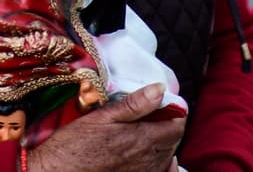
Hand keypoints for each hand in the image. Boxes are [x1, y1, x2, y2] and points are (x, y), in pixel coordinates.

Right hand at [28, 84, 185, 171]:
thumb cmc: (75, 144)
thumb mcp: (102, 116)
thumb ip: (134, 104)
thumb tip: (160, 88)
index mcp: (142, 139)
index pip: (177, 124)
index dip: (173, 110)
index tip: (162, 102)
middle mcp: (148, 160)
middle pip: (174, 140)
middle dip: (168, 124)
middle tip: (151, 113)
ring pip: (166, 156)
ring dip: (161, 141)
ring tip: (143, 130)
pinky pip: (158, 171)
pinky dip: (158, 161)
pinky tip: (145, 153)